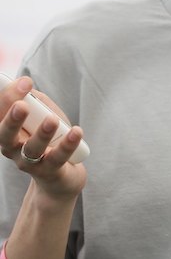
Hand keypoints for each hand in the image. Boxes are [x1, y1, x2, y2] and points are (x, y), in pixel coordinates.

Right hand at [0, 77, 85, 201]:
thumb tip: (26, 85)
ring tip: (51, 119)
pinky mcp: (50, 172)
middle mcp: (13, 149)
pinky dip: (68, 144)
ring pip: (32, 149)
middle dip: (12, 120)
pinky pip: (58, 158)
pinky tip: (76, 131)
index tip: (24, 81)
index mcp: (7, 132)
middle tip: (21, 105)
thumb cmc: (49, 139)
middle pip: (5, 136)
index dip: (7, 98)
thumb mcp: (42, 115)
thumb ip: (35, 100)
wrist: (61, 178)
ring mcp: (30, 163)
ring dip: (42, 133)